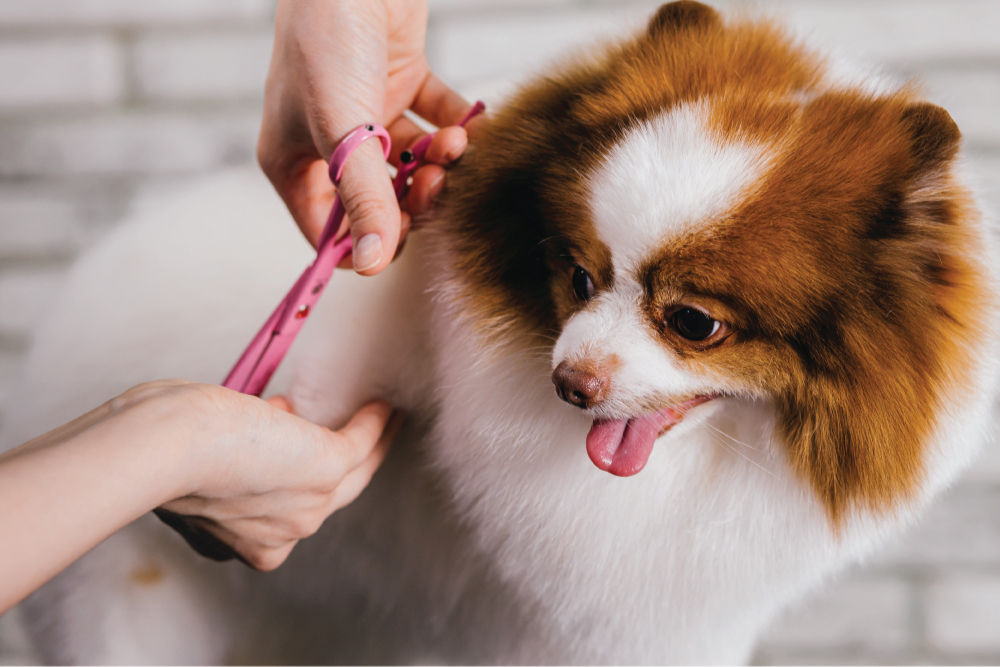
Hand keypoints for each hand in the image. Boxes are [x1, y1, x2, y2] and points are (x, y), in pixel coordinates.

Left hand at [0, 380, 396, 610]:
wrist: (164, 448)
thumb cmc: (162, 447)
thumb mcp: (200, 462)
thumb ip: (234, 453)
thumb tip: (269, 417)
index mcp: (244, 540)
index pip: (286, 509)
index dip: (295, 470)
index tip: (301, 438)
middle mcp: (281, 534)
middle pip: (330, 497)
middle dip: (347, 466)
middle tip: (362, 433)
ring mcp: (307, 506)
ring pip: (353, 473)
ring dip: (371, 440)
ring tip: (381, 414)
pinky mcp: (323, 469)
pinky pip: (361, 445)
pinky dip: (374, 423)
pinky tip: (381, 406)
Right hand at [258, 0, 472, 273]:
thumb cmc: (329, 41)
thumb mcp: (343, 128)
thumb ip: (364, 197)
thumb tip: (373, 262)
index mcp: (294, 162)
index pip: (328, 232)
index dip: (366, 242)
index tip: (402, 236)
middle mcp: (329, 144)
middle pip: (379, 202)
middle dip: (413, 199)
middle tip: (435, 182)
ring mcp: (367, 114)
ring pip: (412, 164)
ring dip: (439, 162)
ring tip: (453, 143)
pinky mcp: (403, 83)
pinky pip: (436, 122)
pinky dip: (456, 128)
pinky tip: (472, 125)